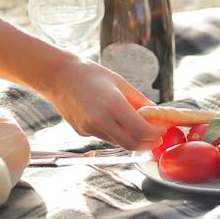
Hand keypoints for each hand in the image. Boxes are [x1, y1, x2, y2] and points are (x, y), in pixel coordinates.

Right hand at [42, 57, 163, 150]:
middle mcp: (100, 119)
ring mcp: (89, 128)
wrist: (58, 76)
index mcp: (112, 104)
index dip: (155, 134)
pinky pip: (105, 137)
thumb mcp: (119, 82)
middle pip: (131, 144)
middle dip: (147, 144)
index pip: (141, 130)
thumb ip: (139, 100)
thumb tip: (155, 113)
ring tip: (139, 127)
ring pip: (118, 142)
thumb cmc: (89, 74)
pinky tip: (116, 121)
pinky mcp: (82, 132)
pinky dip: (116, 134)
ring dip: (132, 139)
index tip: (161, 129)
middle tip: (156, 137)